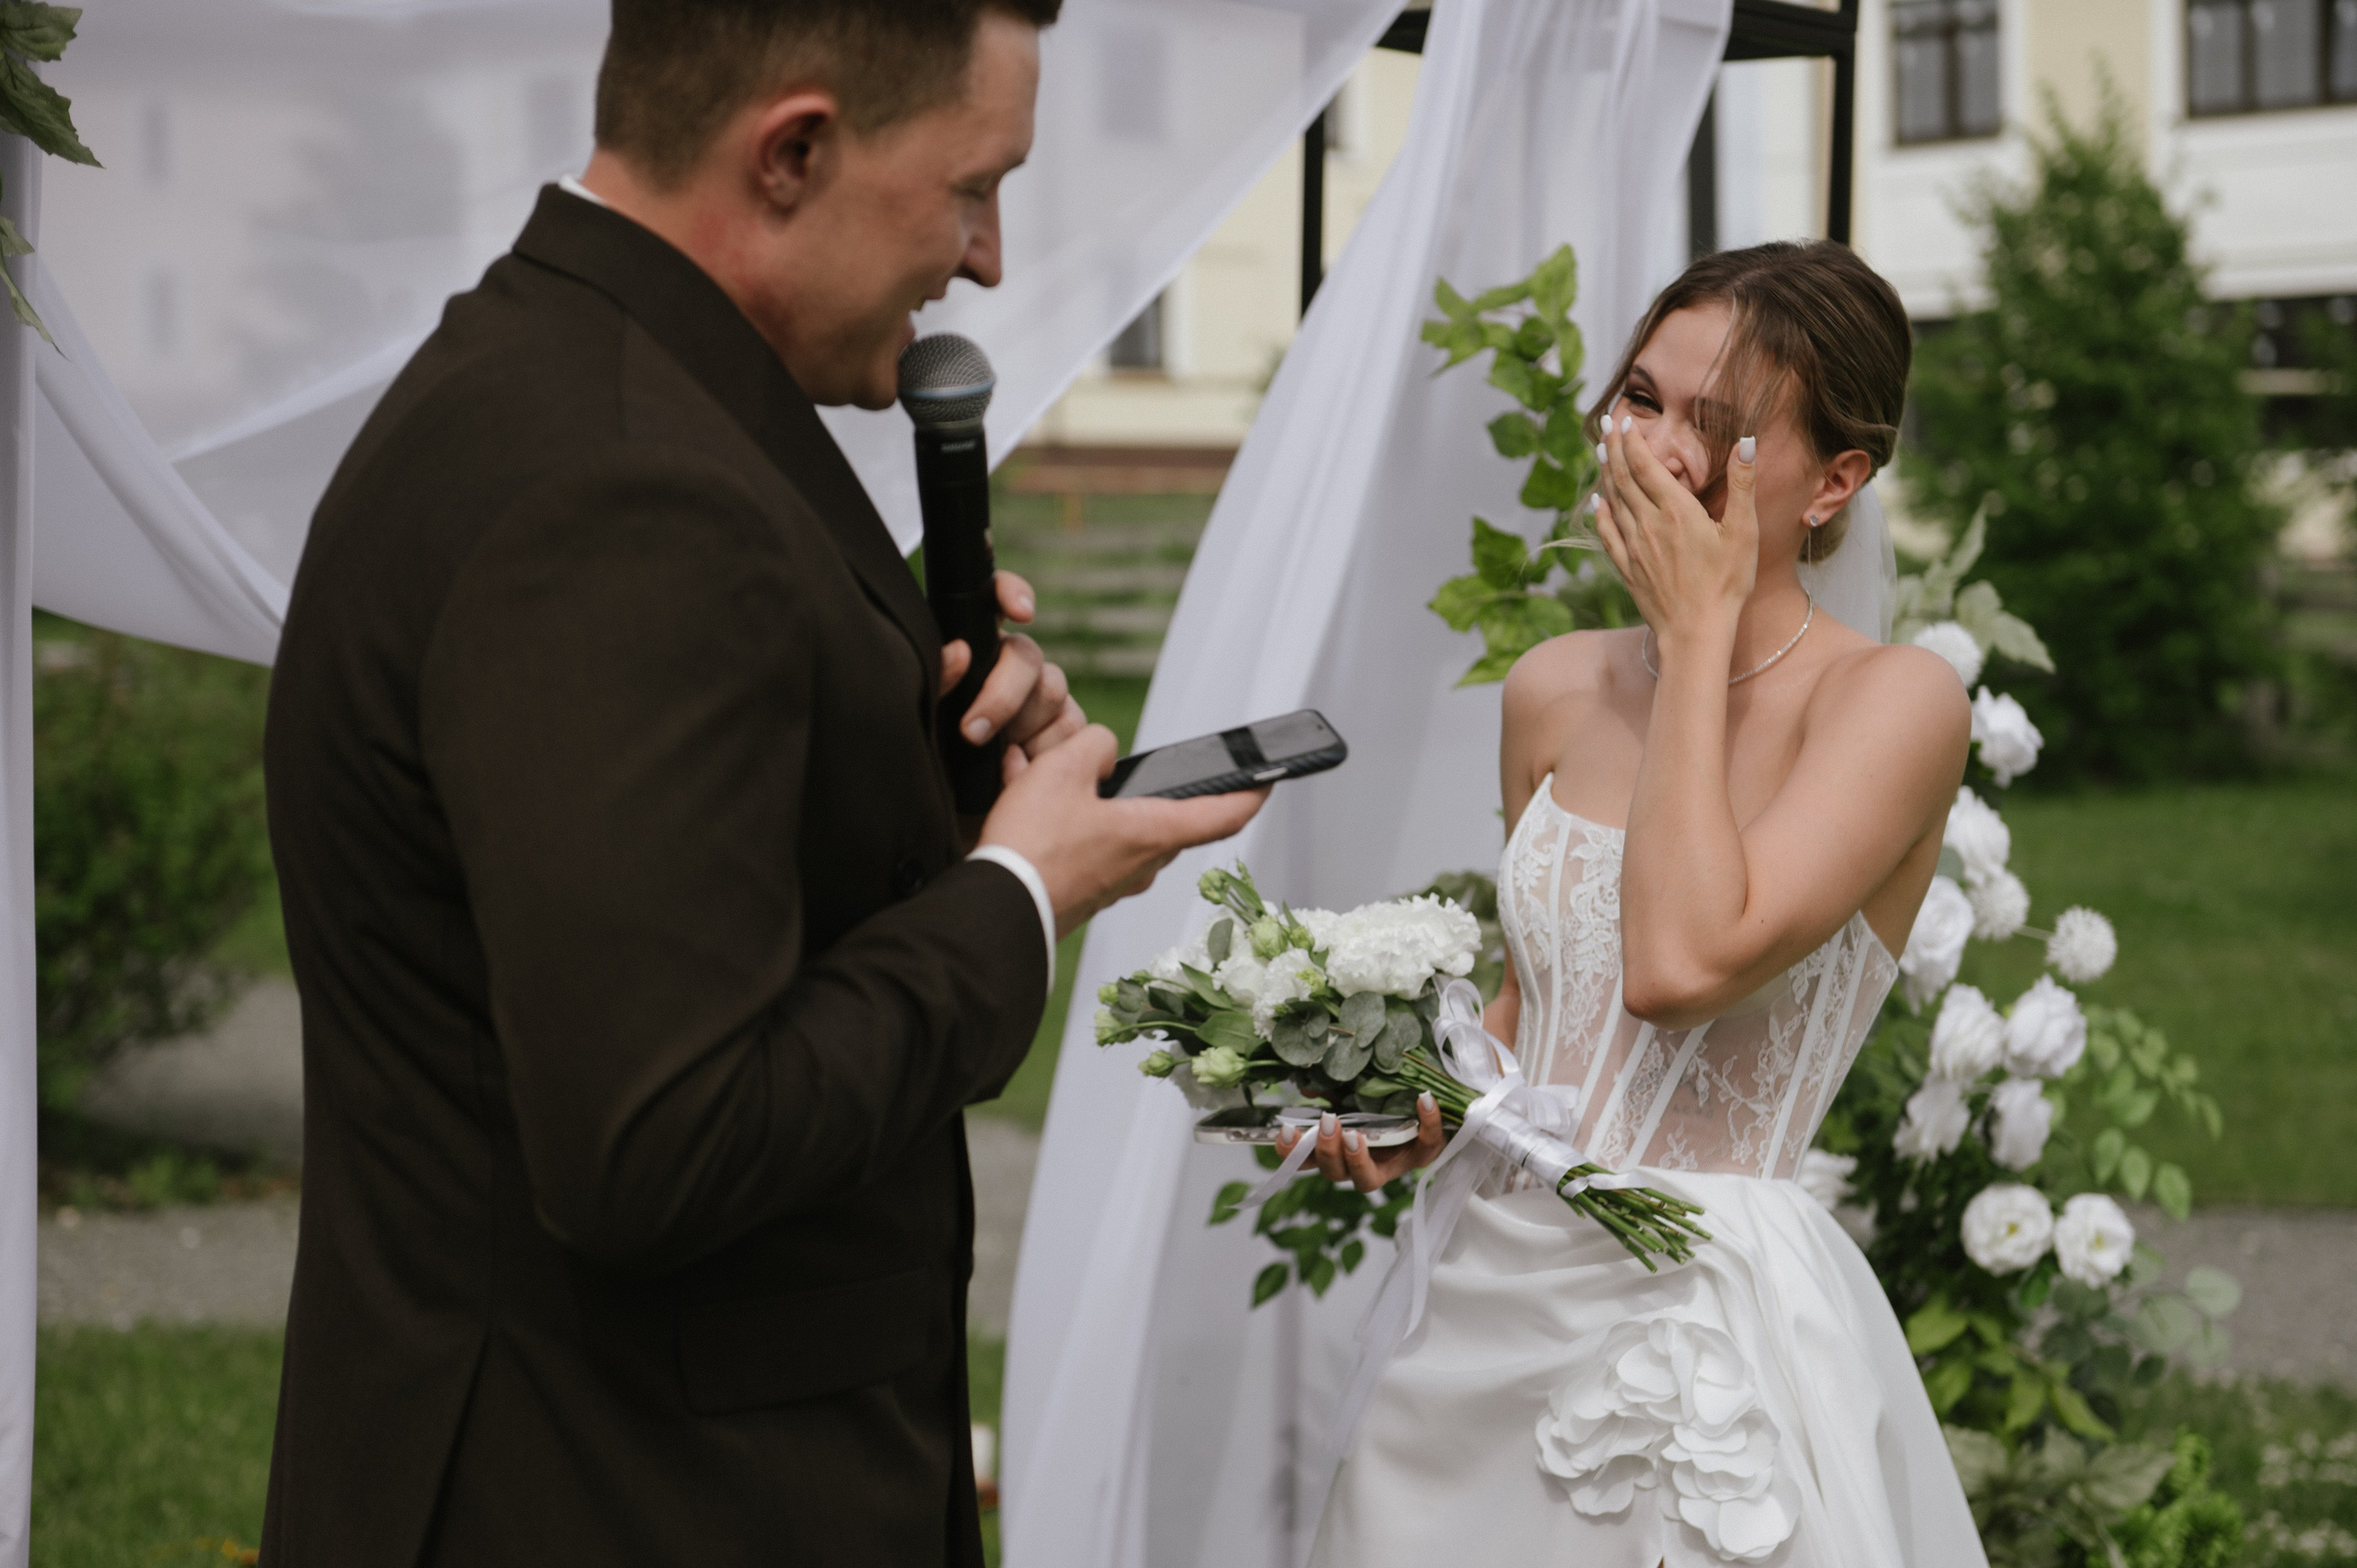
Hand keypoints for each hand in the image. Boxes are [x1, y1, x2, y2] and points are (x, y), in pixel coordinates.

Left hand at [938, 570, 1086, 761]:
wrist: (948, 806)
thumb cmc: (930, 755)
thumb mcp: (919, 718)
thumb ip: (935, 682)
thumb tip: (959, 653)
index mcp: (974, 645)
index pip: (994, 598)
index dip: (1010, 592)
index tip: (1020, 611)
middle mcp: (1011, 664)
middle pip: (1028, 657)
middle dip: (1003, 696)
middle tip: (973, 732)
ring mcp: (1041, 696)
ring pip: (1054, 692)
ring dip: (1025, 728)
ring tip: (995, 758)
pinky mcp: (1062, 728)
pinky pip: (1072, 728)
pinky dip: (1046, 752)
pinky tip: (1018, 768)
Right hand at [977, 725, 1265, 934]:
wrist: (995, 911)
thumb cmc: (1032, 847)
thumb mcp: (1060, 769)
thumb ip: (1091, 747)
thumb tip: (1099, 754)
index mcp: (1153, 833)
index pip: (1224, 815)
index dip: (1251, 792)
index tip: (1267, 779)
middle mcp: (1144, 865)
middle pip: (1165, 817)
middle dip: (1145, 790)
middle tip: (1110, 764)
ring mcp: (1115, 884)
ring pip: (1122, 831)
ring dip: (1098, 805)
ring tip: (1048, 778)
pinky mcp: (1086, 894)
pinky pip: (1091, 849)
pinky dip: (1071, 825)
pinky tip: (1032, 806)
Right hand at [1276, 1095, 1448, 1193]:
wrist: (1424, 1106)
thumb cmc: (1379, 1103)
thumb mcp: (1351, 1092)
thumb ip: (1329, 1089)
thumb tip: (1306, 1085)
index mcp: (1337, 1149)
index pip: (1306, 1159)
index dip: (1291, 1152)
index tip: (1285, 1130)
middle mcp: (1359, 1165)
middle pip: (1334, 1173)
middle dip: (1326, 1151)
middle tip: (1328, 1123)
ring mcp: (1390, 1165)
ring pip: (1367, 1180)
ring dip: (1357, 1159)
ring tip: (1355, 1135)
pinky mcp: (1421, 1156)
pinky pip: (1427, 1146)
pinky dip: (1428, 1123)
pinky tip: (1424, 1100)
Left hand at [1593, 418, 1756, 648]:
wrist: (1696, 632)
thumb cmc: (1727, 584)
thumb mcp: (1743, 532)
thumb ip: (1743, 484)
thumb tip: (1746, 441)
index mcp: (1676, 511)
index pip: (1646, 466)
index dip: (1633, 441)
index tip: (1624, 420)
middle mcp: (1648, 525)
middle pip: (1624, 478)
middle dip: (1614, 447)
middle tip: (1605, 423)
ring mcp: (1634, 547)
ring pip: (1613, 501)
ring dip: (1606, 473)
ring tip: (1601, 451)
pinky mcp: (1628, 569)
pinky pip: (1608, 534)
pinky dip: (1601, 513)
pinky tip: (1597, 502)